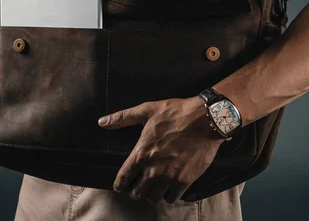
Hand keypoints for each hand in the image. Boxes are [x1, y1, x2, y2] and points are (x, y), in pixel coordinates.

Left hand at [98, 97, 224, 204]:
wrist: (206, 119)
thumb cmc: (176, 112)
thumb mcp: (147, 110)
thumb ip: (123, 118)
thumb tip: (102, 122)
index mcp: (142, 153)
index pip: (123, 178)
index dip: (119, 184)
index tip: (120, 186)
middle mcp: (154, 169)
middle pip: (137, 192)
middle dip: (135, 191)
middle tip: (137, 187)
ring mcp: (170, 176)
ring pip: (154, 198)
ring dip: (152, 194)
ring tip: (153, 189)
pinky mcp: (186, 180)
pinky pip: (173, 198)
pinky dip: (169, 196)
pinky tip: (169, 189)